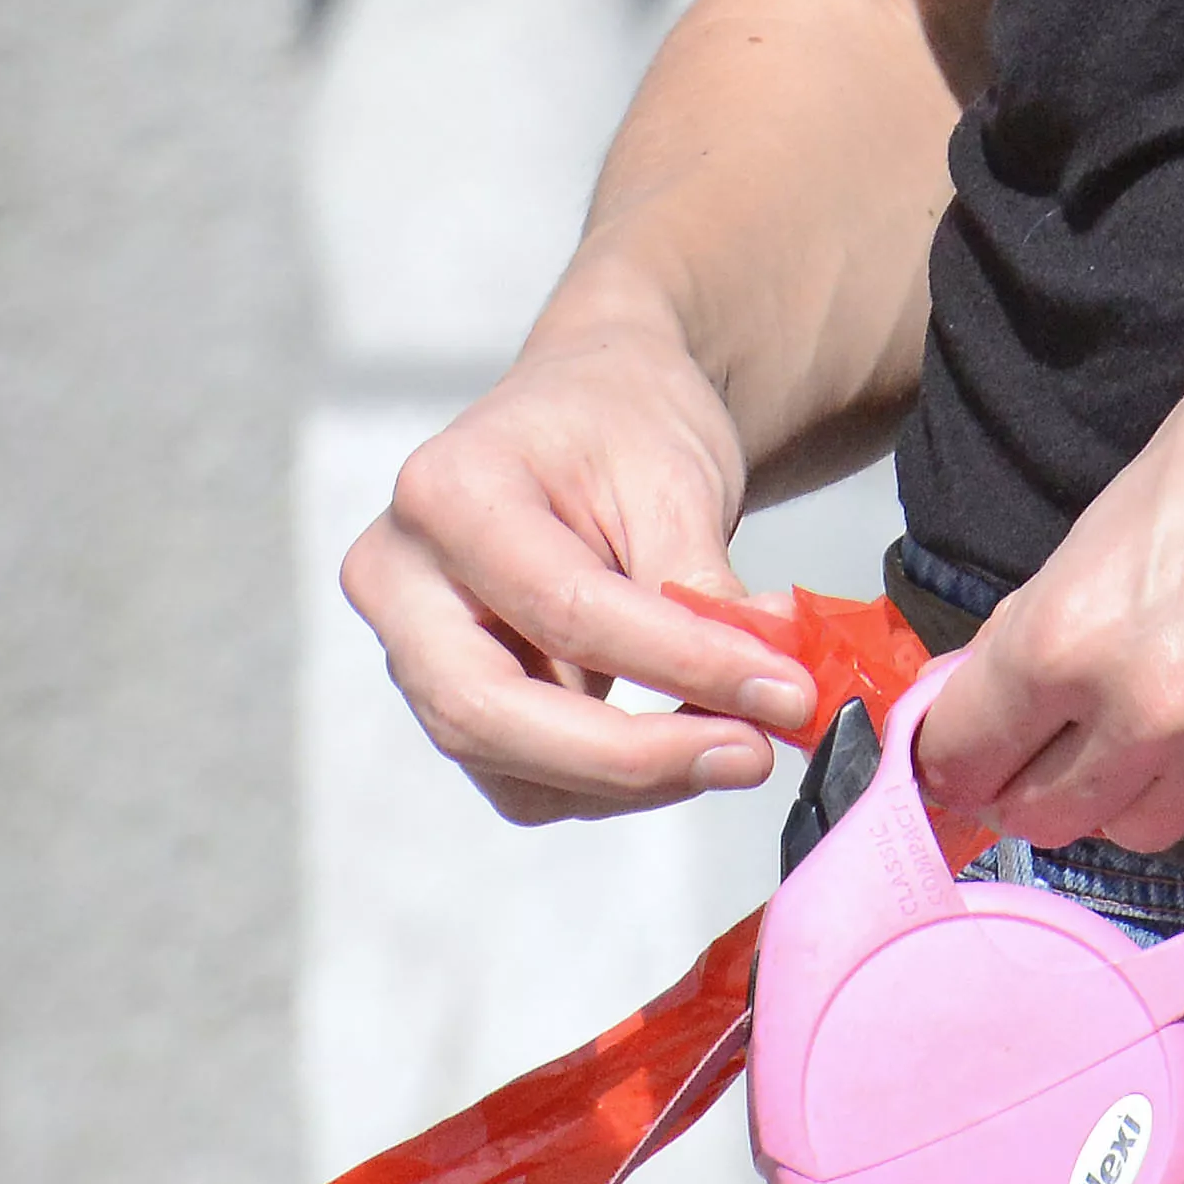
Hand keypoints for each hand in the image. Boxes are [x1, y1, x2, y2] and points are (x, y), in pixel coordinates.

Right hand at [341, 314, 818, 824]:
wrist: (589, 405)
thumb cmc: (622, 418)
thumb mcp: (675, 474)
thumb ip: (705, 587)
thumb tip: (767, 689)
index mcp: (446, 492)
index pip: (563, 607)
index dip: (679, 662)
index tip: (783, 690)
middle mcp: (401, 580)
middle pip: (489, 712)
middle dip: (631, 756)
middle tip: (749, 753)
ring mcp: (412, 650)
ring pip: (510, 766)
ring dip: (634, 777)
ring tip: (738, 739)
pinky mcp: (450, 700)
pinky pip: (526, 777)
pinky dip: (614, 778)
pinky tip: (687, 738)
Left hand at [914, 207, 1183, 851]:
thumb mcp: (1124, 499)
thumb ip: (1062, 613)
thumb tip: (1012, 692)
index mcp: (1078, 632)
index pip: (965, 751)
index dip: (954, 751)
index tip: (959, 753)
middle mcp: (1156, 718)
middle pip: (1049, 814)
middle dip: (1041, 775)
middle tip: (1062, 731)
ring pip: (1148, 824)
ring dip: (1141, 780)